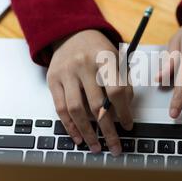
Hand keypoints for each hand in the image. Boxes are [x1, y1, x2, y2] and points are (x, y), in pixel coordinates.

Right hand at [47, 30, 133, 155]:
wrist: (72, 33)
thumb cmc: (99, 50)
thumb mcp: (117, 59)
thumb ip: (124, 83)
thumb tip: (125, 112)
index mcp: (104, 58)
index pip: (116, 91)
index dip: (124, 112)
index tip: (128, 126)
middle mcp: (84, 65)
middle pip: (97, 104)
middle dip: (108, 130)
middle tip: (115, 146)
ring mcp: (66, 73)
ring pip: (76, 109)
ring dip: (87, 132)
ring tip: (96, 147)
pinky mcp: (53, 80)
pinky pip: (60, 108)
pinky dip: (70, 126)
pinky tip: (78, 137)